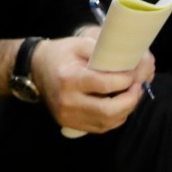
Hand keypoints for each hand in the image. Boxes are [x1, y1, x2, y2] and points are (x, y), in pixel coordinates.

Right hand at [34, 36, 151, 133]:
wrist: (34, 70)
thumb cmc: (59, 54)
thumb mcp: (79, 44)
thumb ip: (104, 52)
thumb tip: (132, 62)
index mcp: (68, 79)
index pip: (104, 85)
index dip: (126, 80)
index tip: (134, 73)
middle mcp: (67, 101)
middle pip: (109, 110)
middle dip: (131, 100)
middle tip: (137, 87)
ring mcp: (68, 116)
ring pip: (108, 122)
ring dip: (126, 110)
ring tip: (131, 95)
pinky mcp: (70, 123)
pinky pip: (101, 127)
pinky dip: (115, 118)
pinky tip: (118, 105)